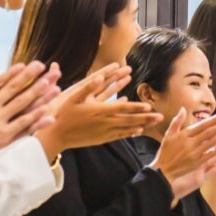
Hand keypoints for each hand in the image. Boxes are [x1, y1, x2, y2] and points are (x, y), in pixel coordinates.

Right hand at [0, 61, 60, 167]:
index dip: (13, 73)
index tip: (24, 65)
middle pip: (14, 89)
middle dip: (30, 76)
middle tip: (41, 66)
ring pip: (22, 104)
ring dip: (38, 93)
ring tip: (51, 83)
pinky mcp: (4, 136)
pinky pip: (23, 125)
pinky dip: (36, 118)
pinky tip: (48, 112)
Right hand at [35, 64, 162, 159]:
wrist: (54, 135)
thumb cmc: (61, 113)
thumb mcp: (72, 96)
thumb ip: (87, 86)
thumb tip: (99, 76)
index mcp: (100, 111)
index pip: (122, 109)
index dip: (136, 107)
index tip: (149, 106)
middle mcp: (104, 123)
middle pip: (130, 120)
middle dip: (146, 118)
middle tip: (161, 117)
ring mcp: (103, 132)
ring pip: (127, 129)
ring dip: (141, 125)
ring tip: (153, 124)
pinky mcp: (100, 139)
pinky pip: (119, 136)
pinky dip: (129, 133)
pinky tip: (137, 132)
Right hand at [152, 109, 215, 200]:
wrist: (163, 170)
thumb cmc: (165, 152)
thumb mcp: (168, 135)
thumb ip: (176, 121)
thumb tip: (182, 109)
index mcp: (184, 135)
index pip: (202, 125)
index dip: (214, 120)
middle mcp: (190, 143)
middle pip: (209, 132)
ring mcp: (194, 153)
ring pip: (211, 142)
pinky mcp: (197, 162)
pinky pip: (210, 154)